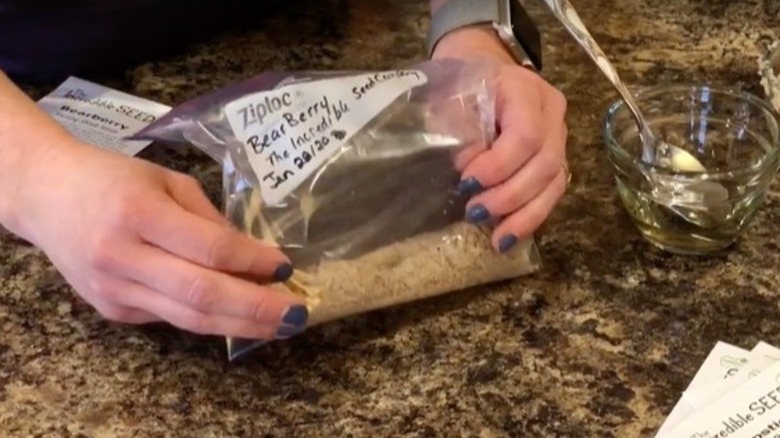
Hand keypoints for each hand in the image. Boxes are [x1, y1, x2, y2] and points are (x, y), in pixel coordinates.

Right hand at [16, 141, 308, 339]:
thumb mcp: (166, 180)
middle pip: (201, 293)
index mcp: (138, 212)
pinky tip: (239, 316)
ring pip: (188, 318)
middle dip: (256, 307)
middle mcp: (122, 256)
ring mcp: (114, 290)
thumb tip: (253, 256)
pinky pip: (171, 318)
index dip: (251, 261)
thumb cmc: (113, 178)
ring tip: (280, 326)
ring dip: (240, 325)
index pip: (208, 248)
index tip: (285, 266)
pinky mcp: (112, 311)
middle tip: (297, 313)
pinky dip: (209, 318)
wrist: (46, 196)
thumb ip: (209, 218)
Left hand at [432, 27, 568, 251]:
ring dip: (525, 215)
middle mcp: (552, 113)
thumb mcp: (449, 98)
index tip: (466, 182)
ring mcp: (559, 135)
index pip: (525, 135)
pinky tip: (509, 236)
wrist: (478, 66)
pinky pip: (553, 192)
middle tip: (474, 213)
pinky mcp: (556, 158)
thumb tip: (468, 168)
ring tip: (496, 239)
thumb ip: (458, 129)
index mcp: (525, 90)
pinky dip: (531, 216)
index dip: (499, 166)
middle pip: (545, 163)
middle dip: (509, 196)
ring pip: (555, 182)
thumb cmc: (459, 83)